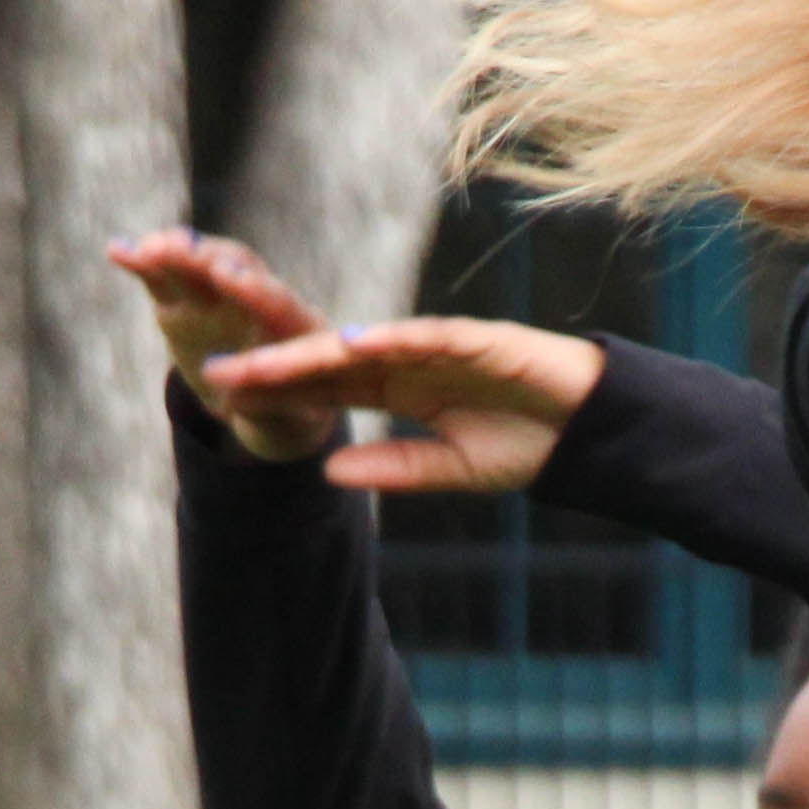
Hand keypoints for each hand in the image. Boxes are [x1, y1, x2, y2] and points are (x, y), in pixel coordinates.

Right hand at [111, 229, 343, 461]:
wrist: (262, 398)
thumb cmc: (281, 410)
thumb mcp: (283, 418)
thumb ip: (265, 407)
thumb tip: (236, 401)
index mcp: (296, 328)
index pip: (277, 303)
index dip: (252, 288)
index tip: (225, 274)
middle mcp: (260, 301)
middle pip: (236, 269)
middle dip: (205, 260)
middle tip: (178, 247)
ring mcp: (222, 298)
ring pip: (200, 266)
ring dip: (174, 254)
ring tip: (145, 249)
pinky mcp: (186, 302)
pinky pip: (166, 278)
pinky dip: (143, 263)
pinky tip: (117, 251)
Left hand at [196, 314, 604, 497]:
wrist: (591, 430)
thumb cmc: (528, 445)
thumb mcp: (450, 469)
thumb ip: (393, 468)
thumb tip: (330, 471)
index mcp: (402, 389)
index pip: (328, 388)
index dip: (278, 391)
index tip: (225, 399)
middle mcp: (411, 361)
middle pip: (331, 362)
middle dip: (275, 366)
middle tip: (217, 372)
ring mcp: (441, 346)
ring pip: (364, 344)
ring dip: (314, 350)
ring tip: (265, 358)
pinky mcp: (478, 339)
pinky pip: (426, 338)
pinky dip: (389, 337)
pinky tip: (349, 342)